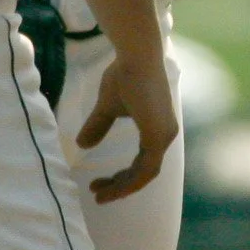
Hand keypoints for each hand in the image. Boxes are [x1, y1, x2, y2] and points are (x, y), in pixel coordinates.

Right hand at [77, 52, 178, 202]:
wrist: (135, 55)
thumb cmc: (124, 74)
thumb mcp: (107, 106)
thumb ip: (98, 125)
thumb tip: (82, 144)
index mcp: (158, 128)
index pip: (144, 163)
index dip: (123, 177)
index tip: (100, 184)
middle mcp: (166, 134)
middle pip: (145, 172)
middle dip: (120, 186)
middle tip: (97, 193)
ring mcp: (165, 135)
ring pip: (146, 174)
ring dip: (122, 186)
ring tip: (98, 193)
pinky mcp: (159, 134)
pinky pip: (146, 168)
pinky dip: (129, 179)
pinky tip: (110, 184)